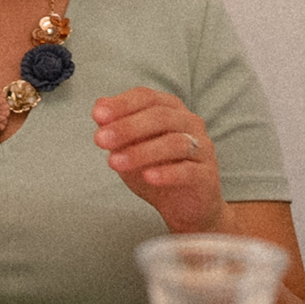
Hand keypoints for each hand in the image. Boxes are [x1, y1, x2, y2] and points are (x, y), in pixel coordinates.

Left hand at [92, 87, 225, 234]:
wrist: (184, 206)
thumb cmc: (155, 169)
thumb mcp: (129, 148)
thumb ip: (116, 128)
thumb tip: (99, 108)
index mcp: (170, 109)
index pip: (146, 97)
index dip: (122, 104)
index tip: (98, 116)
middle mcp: (190, 123)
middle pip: (160, 117)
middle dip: (127, 127)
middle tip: (100, 139)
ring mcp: (202, 148)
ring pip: (174, 143)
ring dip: (141, 152)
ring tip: (114, 162)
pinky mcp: (206, 175)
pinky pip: (188, 170)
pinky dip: (167, 172)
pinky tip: (148, 177)